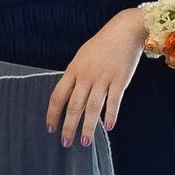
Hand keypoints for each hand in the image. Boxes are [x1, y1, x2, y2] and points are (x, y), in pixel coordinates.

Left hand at [47, 11, 145, 145]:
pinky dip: (112, 115)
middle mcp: (86, 76)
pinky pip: (114, 101)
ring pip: (93, 108)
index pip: (58, 96)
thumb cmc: (101, 45)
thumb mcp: (81, 58)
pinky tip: (109, 126)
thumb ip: (75, 77)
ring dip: (89, 127)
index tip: (50, 128)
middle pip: (74, 106)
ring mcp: (103, 79)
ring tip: (85, 141)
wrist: (124, 31)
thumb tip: (68, 97)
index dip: (52, 114)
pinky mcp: (120, 81)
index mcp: (73, 70)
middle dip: (68, 127)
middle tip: (65, 143)